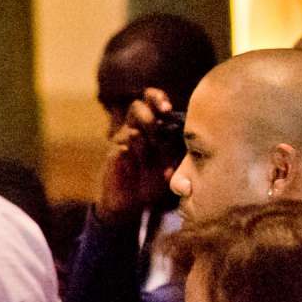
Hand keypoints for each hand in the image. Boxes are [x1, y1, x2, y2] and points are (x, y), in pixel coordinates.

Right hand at [95, 88, 177, 220]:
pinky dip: (130, 154)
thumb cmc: (154, 180)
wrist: (131, 203)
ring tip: (148, 157)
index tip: (168, 109)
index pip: (150, 99)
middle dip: (149, 118)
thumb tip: (189, 134)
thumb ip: (178, 147)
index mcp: (150, 125)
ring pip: (131, 128)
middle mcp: (134, 129)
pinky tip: (134, 165)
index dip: (157, 98)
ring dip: (144, 141)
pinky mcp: (112, 156)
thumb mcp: (172, 161)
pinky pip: (121, 148)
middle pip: (137, 107)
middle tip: (158, 133)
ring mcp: (122, 142)